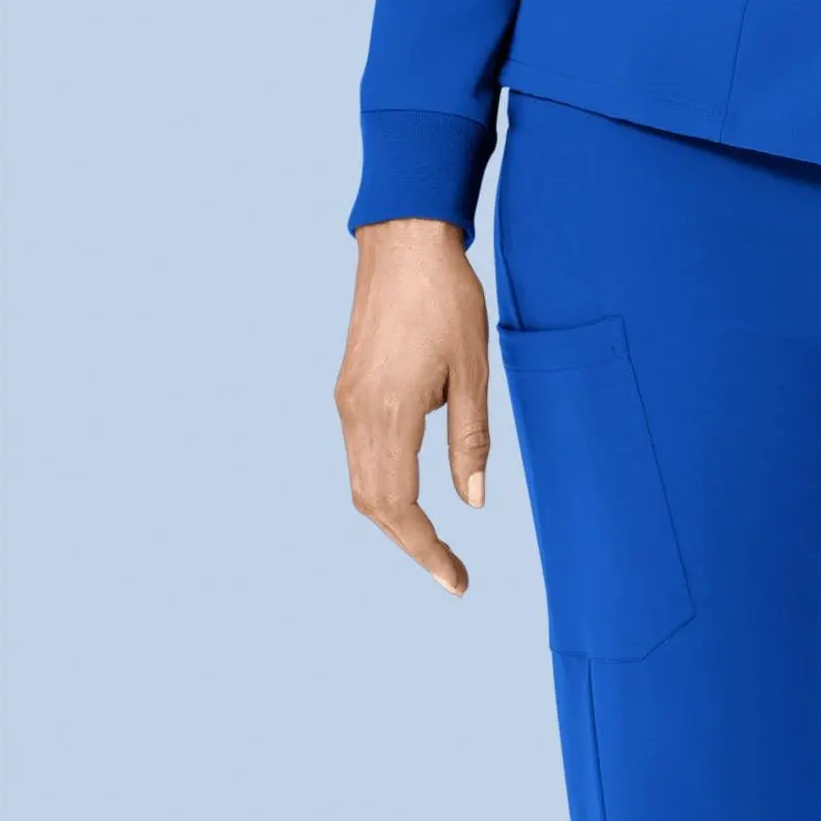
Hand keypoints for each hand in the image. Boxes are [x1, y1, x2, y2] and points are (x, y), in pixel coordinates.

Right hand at [334, 216, 492, 593]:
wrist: (403, 240)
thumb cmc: (446, 297)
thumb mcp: (472, 368)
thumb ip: (470, 439)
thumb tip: (473, 503)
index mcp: (388, 413)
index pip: (400, 508)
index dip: (427, 551)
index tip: (456, 580)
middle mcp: (356, 414)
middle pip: (373, 504)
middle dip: (409, 542)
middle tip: (450, 568)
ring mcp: (347, 400)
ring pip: (361, 482)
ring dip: (393, 516)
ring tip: (433, 539)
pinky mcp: (348, 387)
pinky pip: (358, 453)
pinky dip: (383, 482)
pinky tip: (412, 485)